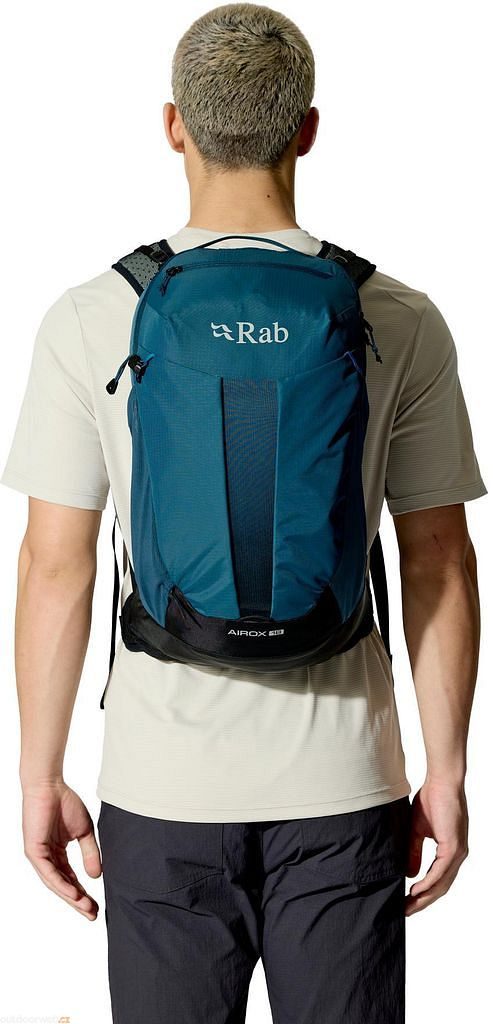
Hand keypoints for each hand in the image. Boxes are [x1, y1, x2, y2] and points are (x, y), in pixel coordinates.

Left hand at [21, 779, 101, 919]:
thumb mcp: (84, 832)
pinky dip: (61, 884)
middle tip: (93, 914)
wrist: (50, 786)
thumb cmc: (65, 803)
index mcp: (57, 853)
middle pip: (63, 886)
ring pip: (55, 883)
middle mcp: (47, 858)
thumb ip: (90, 853)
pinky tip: (73, 894)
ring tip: (86, 908)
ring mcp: (39, 856)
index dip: (83, 893)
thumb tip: (97, 876)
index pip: (70, 879)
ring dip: (71, 897)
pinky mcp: (34, 851)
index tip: (97, 906)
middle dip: (78, 901)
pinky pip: (48, 873)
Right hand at [405, 778, 468, 915]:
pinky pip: (441, 871)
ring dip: (425, 897)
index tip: (407, 903)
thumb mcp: (418, 831)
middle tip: (405, 911)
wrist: (442, 782)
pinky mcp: (454, 846)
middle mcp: (457, 855)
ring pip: (442, 884)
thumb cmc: (431, 800)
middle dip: (422, 902)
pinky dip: (429, 883)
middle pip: (441, 888)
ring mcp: (458, 852)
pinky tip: (416, 890)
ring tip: (408, 906)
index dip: (423, 894)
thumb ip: (414, 852)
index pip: (438, 881)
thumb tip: (410, 874)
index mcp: (450, 852)